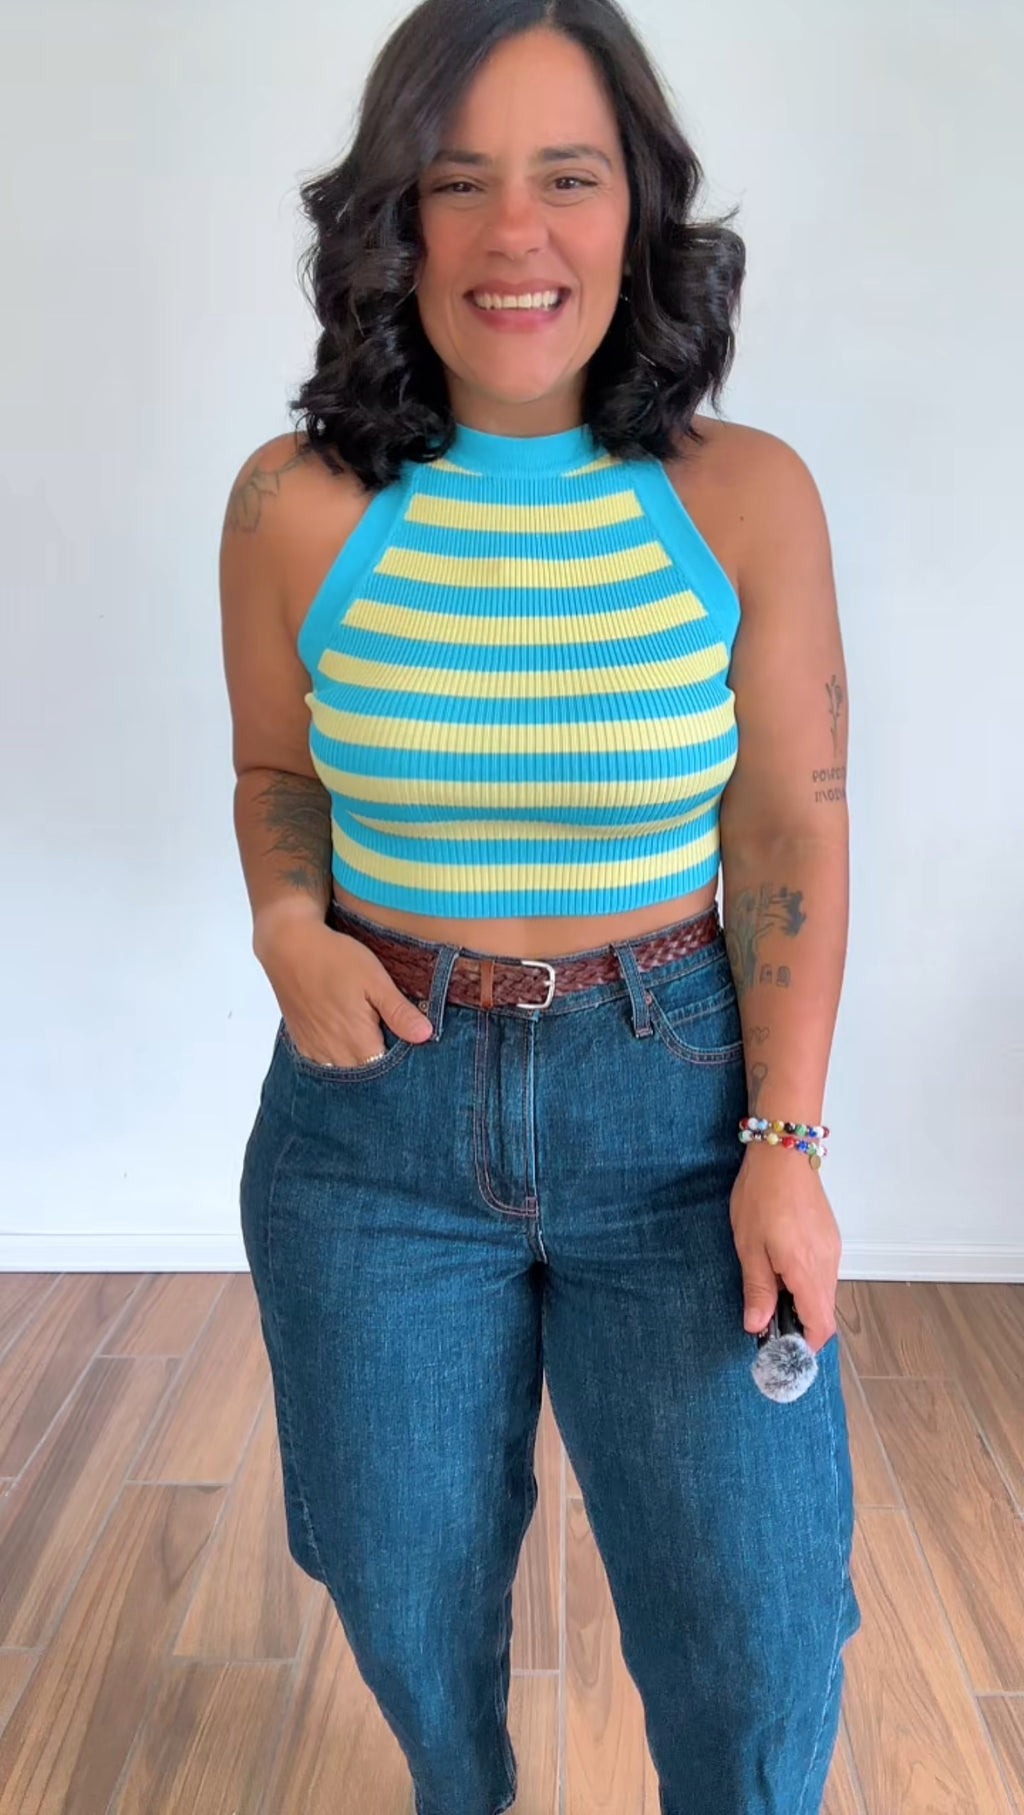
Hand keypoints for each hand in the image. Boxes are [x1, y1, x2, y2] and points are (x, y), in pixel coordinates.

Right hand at [256, 917, 433, 1067]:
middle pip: (366, 1074)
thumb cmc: (334, 959)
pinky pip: (324, 1064)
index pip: (388, 1071)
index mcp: (358, 1042)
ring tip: (367, 1037)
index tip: (408, 1044)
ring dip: (359, 1062)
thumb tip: (424, 1035)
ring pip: (345, 1071)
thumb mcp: (375, 980)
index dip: (401, 1062)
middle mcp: (335, 1054)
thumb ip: (398, 1012)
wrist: (289, 947)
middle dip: (380, 1063)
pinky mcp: (302, 1043)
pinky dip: (338, 1057)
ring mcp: (315, 1051)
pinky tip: (345, 1038)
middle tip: (388, 1036)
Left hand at [729, 1145, 841, 1355]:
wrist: (783, 1152)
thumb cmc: (762, 1196)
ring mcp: (832, 1249)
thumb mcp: (749, 1246)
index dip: (804, 1344)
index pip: (820, 1325)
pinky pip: (823, 1271)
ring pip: (823, 1292)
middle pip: (823, 1311)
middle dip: (799, 1324)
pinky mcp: (829, 1237)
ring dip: (801, 1301)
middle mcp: (828, 1264)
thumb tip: (756, 1326)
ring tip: (769, 1290)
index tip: (781, 1348)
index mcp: (808, 1271)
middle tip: (766, 1320)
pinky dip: (805, 1281)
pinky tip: (781, 1268)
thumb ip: (757, 1289)